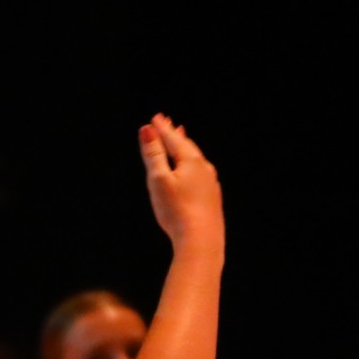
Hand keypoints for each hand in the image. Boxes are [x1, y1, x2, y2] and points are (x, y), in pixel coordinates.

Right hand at [137, 115, 223, 260]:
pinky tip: (194, 173)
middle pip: (187, 147)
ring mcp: (210, 184)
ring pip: (196, 161)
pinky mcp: (212, 199)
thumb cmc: (176, 211)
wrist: (200, 241)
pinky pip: (200, 175)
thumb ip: (153, 154)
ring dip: (186, 150)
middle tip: (170, 124)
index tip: (155, 117)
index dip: (162, 129)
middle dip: (176, 136)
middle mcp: (204, 169)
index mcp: (191, 161)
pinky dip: (192, 167)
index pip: (174, 139)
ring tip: (182, 142)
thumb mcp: (159, 180)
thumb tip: (147, 131)